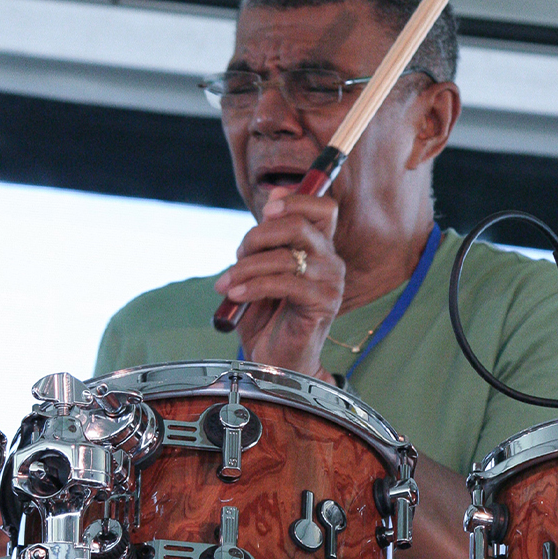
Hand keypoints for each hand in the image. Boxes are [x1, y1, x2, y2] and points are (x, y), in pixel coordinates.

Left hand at [214, 188, 344, 377]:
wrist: (275, 363)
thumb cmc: (267, 318)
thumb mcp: (261, 270)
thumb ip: (267, 237)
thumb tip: (273, 195)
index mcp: (320, 249)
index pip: (323, 207)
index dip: (296, 200)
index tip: (267, 210)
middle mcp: (331, 262)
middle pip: (298, 225)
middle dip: (257, 236)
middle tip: (237, 256)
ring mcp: (331, 283)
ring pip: (286, 256)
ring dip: (247, 267)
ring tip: (226, 284)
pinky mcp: (322, 304)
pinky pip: (284, 283)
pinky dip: (253, 286)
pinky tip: (236, 295)